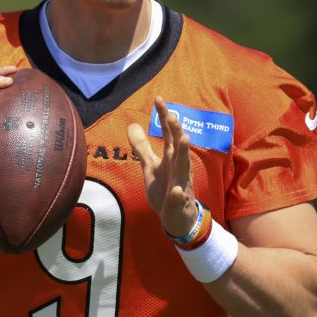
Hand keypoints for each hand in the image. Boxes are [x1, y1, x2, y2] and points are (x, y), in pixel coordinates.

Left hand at [127, 97, 198, 236]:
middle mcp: (178, 166)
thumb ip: (142, 147)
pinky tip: (175, 191)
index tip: (159, 99)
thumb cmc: (165, 188)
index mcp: (171, 157)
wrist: (176, 217)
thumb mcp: (150, 166)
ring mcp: (181, 183)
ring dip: (185, 153)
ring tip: (185, 139)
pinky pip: (179, 197)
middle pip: (178, 145)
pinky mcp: (179, 201)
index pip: (168, 133)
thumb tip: (132, 125)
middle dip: (177, 131)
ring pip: (184, 166)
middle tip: (173, 115)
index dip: (163, 117)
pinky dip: (177, 194)